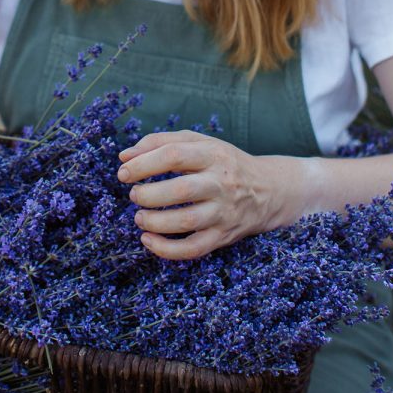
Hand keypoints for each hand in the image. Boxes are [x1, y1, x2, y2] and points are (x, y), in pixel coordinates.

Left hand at [117, 130, 280, 259]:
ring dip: (155, 222)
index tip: (124, 173)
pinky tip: (148, 240)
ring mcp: (223, 212)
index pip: (173, 155)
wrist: (269, 190)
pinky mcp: (223, 236)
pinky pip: (193, 249)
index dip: (142, 164)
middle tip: (134, 195)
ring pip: (186, 221)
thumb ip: (160, 142)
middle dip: (148, 195)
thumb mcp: (199, 143)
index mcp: (212, 154)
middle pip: (180, 190)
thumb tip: (124, 157)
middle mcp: (220, 183)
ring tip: (139, 217)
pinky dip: (166, 250)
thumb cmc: (223, 163)